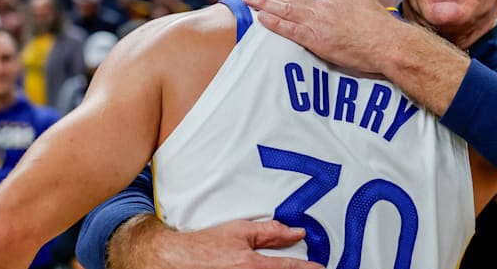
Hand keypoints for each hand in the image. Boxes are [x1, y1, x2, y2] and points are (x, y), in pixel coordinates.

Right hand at [108, 215, 322, 268]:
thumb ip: (270, 232)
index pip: (288, 268)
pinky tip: (261, 268)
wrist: (175, 260)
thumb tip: (297, 232)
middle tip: (309, 268)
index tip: (321, 268)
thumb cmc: (206, 245)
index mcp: (251, 266)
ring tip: (290, 267)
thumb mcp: (239, 231)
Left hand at [241, 0, 400, 75]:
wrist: (389, 43)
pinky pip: (289, 30)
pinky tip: (261, 19)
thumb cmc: (381, 27)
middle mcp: (322, 6)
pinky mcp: (317, 40)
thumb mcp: (363, 5)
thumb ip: (346, 3)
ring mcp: (318, 22)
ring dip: (263, 4)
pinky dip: (273, 23)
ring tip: (248, 0)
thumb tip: (341, 3)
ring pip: (284, 10)